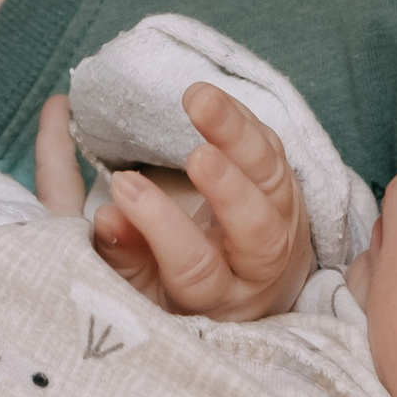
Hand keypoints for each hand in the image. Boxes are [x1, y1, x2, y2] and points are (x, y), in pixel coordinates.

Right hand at [38, 79, 313, 316]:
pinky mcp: (289, 190)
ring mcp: (284, 225)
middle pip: (256, 227)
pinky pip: (274, 150)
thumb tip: (107, 217)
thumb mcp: (144, 289)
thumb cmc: (180, 290)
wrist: (247, 287)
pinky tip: (212, 100)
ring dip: (238, 134)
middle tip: (197, 155)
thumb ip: (124, 255)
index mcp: (220, 298)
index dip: (162, 227)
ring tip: (199, 98)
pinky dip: (245, 121)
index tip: (124, 185)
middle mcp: (261, 265)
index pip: (196, 266)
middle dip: (228, 187)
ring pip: (273, 179)